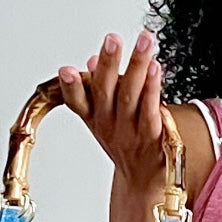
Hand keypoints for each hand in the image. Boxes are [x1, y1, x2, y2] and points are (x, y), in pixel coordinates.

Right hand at [57, 30, 164, 191]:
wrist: (145, 183)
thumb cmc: (126, 145)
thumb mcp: (106, 119)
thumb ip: (99, 89)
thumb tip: (93, 61)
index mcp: (94, 118)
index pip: (77, 101)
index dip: (70, 87)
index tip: (65, 70)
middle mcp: (109, 125)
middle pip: (105, 92)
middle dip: (108, 63)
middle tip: (112, 39)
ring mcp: (130, 132)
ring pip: (130, 97)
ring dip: (136, 67)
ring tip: (144, 43)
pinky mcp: (152, 138)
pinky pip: (151, 111)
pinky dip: (153, 89)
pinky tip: (156, 69)